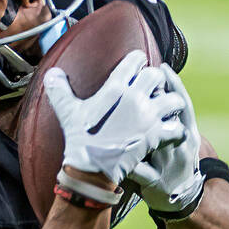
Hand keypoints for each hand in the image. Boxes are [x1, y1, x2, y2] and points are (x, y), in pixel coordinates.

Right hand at [43, 51, 185, 185]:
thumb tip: (51, 73)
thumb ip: (59, 90)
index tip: (138, 63)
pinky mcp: (155, 137)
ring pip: (174, 100)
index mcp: (115, 87)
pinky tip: (169, 132)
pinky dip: (176, 130)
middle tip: (152, 87)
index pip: (135, 60)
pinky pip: (177, 127)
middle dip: (157, 80)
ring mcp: (148, 118)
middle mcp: (134, 98)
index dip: (138, 60)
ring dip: (171, 103)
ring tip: (166, 108)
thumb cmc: (79, 138)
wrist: (92, 167)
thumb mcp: (67, 111)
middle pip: (157, 75)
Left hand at [127, 66, 203, 215]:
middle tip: (138, 88)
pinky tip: (112, 156)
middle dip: (158, 105)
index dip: (175, 85)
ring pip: (158, 144)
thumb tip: (152, 79)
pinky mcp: (158, 183)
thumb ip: (164, 111)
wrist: (181, 198)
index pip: (183, 103)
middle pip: (173, 120)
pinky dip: (128, 164)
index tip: (161, 67)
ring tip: (123, 121)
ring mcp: (171, 164)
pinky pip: (142, 171)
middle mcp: (182, 145)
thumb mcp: (174, 135)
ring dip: (142, 133)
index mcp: (185, 131)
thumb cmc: (171, 157)